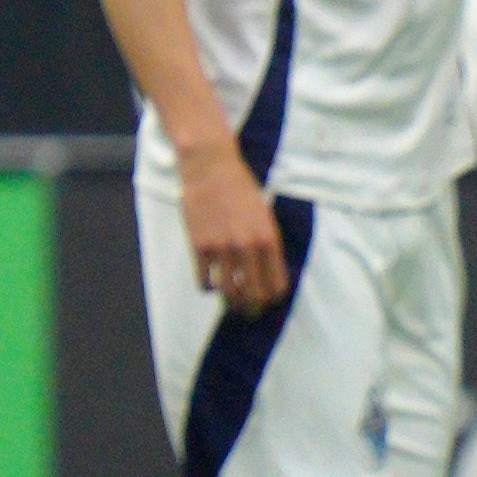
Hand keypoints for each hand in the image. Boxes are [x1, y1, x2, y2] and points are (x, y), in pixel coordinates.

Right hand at [177, 137, 287, 313]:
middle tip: (248, 309)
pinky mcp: (199, 246)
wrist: (211, 168)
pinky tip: (210, 282)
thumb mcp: (264, 216)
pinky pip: (204, 280)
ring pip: (228, 292)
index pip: (276, 284)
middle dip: (252, 306)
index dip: (272, 297)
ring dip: (230, 301)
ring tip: (230, 300)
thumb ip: (265, 244)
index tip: (267, 300)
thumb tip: (264, 273)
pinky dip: (208, 286)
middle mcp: (248, 246)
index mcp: (269, 239)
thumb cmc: (240, 190)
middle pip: (254, 294)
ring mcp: (223, 247)